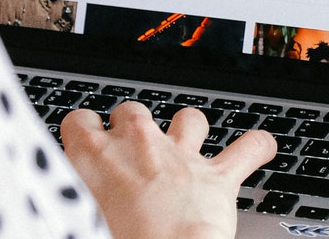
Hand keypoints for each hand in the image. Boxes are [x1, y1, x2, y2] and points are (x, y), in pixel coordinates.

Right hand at [61, 101, 276, 238]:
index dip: (86, 133)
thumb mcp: (73, 216)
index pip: (80, 120)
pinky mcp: (218, 177)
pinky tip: (260, 148)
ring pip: (188, 119)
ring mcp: (181, 157)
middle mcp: (138, 145)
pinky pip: (248, 148)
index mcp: (92, 156)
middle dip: (133, 128)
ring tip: (187, 145)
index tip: (88, 145)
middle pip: (133, 112)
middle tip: (133, 155)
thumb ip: (73, 198)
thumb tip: (68, 205)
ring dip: (188, 129)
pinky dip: (257, 147)